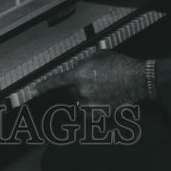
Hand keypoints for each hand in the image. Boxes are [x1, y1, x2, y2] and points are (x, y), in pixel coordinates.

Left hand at [31, 52, 146, 105]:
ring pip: (80, 102)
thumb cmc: (119, 65)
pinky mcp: (100, 114)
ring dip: (85, 96)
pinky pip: (90, 111)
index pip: (55, 82)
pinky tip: (104, 97)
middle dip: (75, 87)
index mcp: (78, 75)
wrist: (137, 79)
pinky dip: (93, 106)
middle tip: (91, 80)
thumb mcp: (97, 56)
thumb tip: (76, 68)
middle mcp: (81, 92)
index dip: (43, 86)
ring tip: (101, 88)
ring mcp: (90, 105)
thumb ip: (82, 63)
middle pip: (69, 92)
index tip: (34, 90)